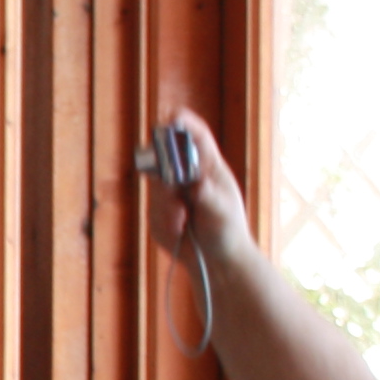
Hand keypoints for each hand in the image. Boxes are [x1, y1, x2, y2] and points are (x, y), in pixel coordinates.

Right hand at [145, 108, 254, 268]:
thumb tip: (196, 183)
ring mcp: (171, 192)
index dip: (183, 122)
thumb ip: (208, 197)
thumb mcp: (222, 214)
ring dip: (166, 208)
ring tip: (183, 224)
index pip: (196, 135)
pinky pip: (152, 211)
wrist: (216, 261)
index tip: (170, 118)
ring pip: (156, 188)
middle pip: (166, 157)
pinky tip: (178, 232)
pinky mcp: (159, 211)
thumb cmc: (227, 232)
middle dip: (164, 176)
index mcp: (209, 167)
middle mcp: (188, 175)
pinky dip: (163, 223)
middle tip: (174, 197)